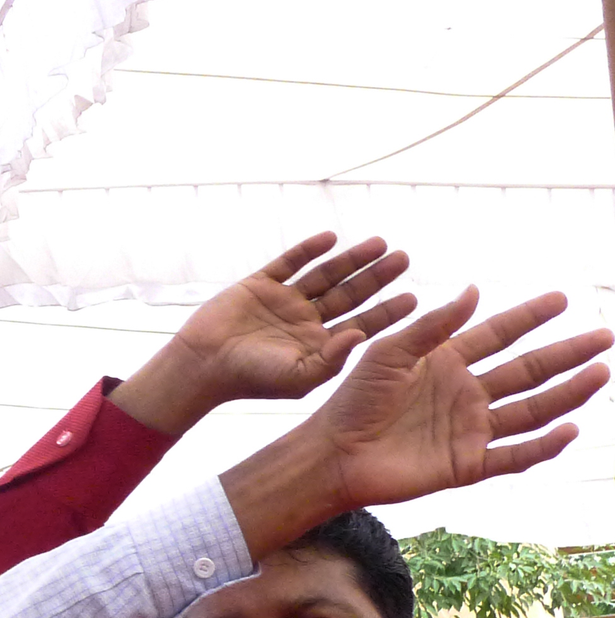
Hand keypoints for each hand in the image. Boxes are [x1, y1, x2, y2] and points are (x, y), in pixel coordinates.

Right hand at [116, 233, 414, 434]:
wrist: (203, 365)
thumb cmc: (251, 379)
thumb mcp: (299, 377)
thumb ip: (332, 359)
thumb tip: (361, 334)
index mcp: (319, 344)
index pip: (362, 324)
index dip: (387, 312)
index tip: (414, 299)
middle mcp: (306, 320)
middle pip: (351, 294)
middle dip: (378, 277)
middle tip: (405, 258)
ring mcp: (284, 300)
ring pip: (326, 274)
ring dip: (352, 259)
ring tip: (380, 243)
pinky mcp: (260, 284)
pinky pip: (289, 262)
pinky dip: (308, 249)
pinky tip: (330, 238)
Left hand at [219, 288, 611, 558]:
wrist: (333, 453)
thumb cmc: (352, 400)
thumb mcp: (388, 353)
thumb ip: (432, 327)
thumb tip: (474, 290)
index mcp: (447, 363)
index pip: (499, 334)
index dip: (529, 317)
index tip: (561, 298)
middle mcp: (466, 394)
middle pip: (527, 371)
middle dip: (566, 353)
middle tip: (603, 335)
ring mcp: (470, 429)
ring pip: (531, 409)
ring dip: (566, 393)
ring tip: (600, 372)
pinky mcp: (467, 464)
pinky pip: (514, 455)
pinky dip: (543, 445)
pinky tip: (570, 429)